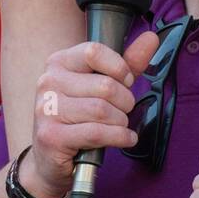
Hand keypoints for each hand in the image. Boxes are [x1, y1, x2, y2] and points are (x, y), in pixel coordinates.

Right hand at [28, 32, 160, 197]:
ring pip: (102, 110)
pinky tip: (125, 138)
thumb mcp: (100, 86)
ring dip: (121, 122)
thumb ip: (126, 63)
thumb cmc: (78, 118)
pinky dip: (120, 137)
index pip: (94, 51)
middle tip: (124, 110)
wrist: (49, 159)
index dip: (119, 67)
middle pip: (104, 85)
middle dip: (125, 102)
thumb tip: (151, 38)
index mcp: (58, 63)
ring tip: (120, 126)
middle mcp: (48, 82)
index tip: (125, 81)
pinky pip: (97, 133)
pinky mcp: (52, 136)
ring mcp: (47, 110)